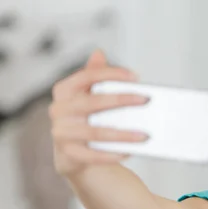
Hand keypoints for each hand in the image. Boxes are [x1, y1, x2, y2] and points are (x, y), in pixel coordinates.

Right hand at [49, 49, 148, 176]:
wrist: (73, 154)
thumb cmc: (85, 119)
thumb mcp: (87, 96)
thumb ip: (93, 75)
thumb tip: (99, 52)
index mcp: (64, 91)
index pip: (88, 76)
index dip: (112, 74)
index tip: (135, 77)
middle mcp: (59, 110)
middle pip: (93, 102)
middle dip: (121, 100)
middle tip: (146, 100)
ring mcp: (61, 133)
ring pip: (96, 132)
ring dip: (123, 134)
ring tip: (145, 135)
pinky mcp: (68, 155)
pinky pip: (94, 156)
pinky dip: (113, 154)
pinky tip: (131, 151)